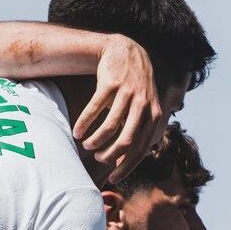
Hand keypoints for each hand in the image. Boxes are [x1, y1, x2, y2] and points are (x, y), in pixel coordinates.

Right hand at [73, 35, 162, 183]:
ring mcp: (128, 93)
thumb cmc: (134, 87)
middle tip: (98, 158)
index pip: (141, 149)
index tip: (113, 179)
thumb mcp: (145, 108)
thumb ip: (141, 131)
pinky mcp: (111, 83)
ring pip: (110, 127)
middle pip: (126, 141)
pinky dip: (85, 123)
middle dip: (109, 155)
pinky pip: (95, 109)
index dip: (127, 166)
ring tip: (86, 145)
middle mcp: (144, 105)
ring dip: (96, 140)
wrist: (126, 50)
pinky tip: (77, 132)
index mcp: (154, 116)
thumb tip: (127, 161)